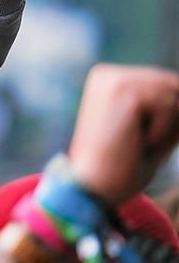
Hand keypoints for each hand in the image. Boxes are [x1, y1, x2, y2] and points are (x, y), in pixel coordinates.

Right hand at [68, 64, 178, 204]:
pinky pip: (169, 105)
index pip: (165, 85)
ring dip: (165, 126)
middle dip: (170, 120)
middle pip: (173, 86)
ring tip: (134, 141)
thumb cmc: (121, 166)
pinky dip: (162, 131)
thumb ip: (172, 108)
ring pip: (173, 94)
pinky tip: (135, 141)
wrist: (91, 188)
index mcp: (108, 80)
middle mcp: (107, 74)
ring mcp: (113, 79)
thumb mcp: (153, 130)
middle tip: (138, 144)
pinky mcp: (122, 90)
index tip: (139, 140)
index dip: (169, 118)